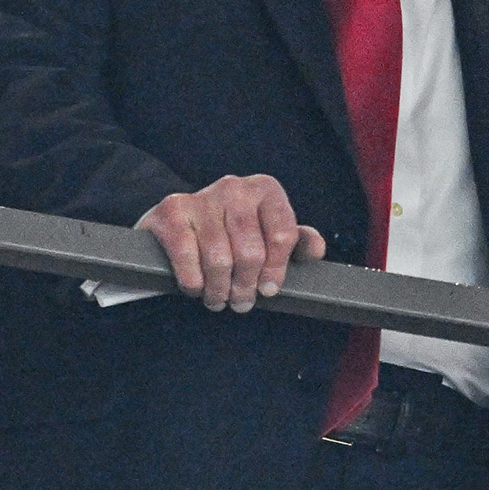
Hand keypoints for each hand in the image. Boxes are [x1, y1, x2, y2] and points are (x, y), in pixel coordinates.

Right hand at [140, 175, 323, 312]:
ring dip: (219, 290)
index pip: (283, 235)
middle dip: (245, 286)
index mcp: (265, 189)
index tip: (268, 290)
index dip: (277, 270)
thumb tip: (316, 249)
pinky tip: (196, 287)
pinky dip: (193, 282)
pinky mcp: (172, 211)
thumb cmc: (232, 234)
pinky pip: (188, 258)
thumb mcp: (268, 234)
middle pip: (251, 253)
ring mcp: (202, 197)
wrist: (178, 223)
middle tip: (241, 302)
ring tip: (218, 299)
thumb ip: (297, 242)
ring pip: (219, 260)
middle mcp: (235, 187)